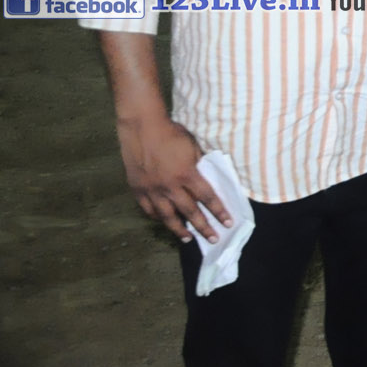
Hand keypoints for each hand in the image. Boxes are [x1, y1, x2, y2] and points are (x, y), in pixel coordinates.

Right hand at [116, 116, 230, 242]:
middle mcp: (170, 186)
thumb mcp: (193, 147)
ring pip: (167, 217)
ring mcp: (152, 190)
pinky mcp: (138, 190)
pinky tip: (164, 222)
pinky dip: (158, 218)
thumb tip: (208, 178)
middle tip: (213, 238)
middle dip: (204, 227)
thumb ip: (200, 165)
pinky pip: (149, 210)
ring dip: (179, 230)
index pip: (207, 198)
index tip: (227, 222)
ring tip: (189, 239)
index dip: (219, 211)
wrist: (142, 127)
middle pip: (190, 212)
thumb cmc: (172, 133)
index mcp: (187, 174)